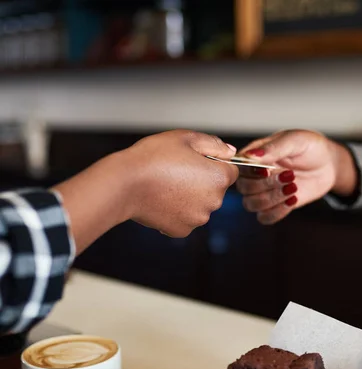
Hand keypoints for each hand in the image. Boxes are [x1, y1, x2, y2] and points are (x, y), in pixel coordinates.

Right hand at [124, 130, 238, 236]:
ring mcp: (198, 218)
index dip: (214, 163)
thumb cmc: (153, 157)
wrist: (125, 183)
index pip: (230, 171)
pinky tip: (162, 199)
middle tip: (177, 171)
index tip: (195, 161)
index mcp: (219, 178)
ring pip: (200, 205)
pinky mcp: (182, 230)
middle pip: (216, 190)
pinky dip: (176, 211)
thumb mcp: (186, 138)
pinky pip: (185, 218)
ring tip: (167, 184)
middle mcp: (214, 202)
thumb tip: (230, 152)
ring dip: (190, 197)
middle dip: (202, 181)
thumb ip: (214, 144)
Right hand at [236, 130, 356, 224]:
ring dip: (272, 199)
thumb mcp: (294, 141)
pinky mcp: (275, 206)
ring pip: (251, 204)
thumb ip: (273, 148)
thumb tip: (250, 156)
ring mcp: (263, 192)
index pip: (239, 168)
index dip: (250, 172)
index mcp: (254, 156)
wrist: (327, 164)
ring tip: (294, 187)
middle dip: (267, 185)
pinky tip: (293, 200)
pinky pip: (264, 218)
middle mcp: (254, 175)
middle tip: (290, 176)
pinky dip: (277, 212)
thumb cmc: (309, 147)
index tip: (268, 170)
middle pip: (244, 188)